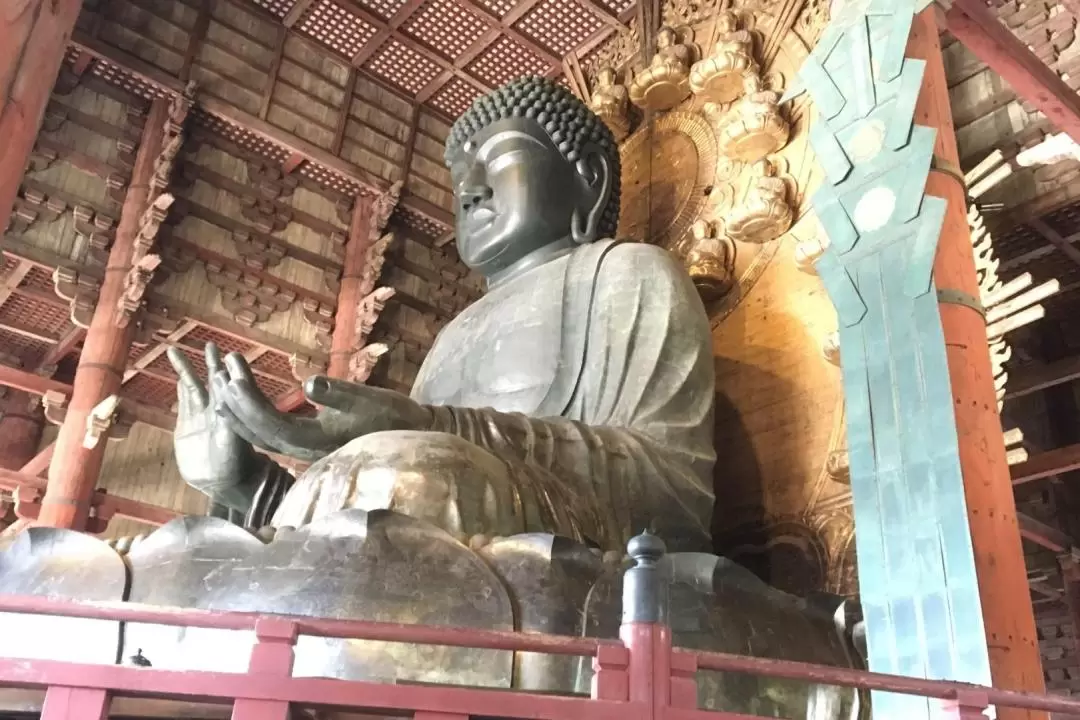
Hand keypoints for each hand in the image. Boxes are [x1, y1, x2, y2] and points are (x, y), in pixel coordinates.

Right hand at [168, 344, 260, 508]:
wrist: (216, 483)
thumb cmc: (233, 465)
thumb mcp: (233, 443)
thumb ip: (228, 423)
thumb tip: (224, 406)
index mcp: (231, 411)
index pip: (230, 384)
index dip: (228, 368)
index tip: (227, 352)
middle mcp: (216, 410)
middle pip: (212, 379)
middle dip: (210, 362)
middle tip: (209, 344)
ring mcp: (200, 416)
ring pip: (192, 386)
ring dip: (186, 369)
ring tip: (175, 351)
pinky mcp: (186, 425)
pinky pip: (184, 402)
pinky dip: (181, 390)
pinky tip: (179, 378)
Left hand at [211, 353, 430, 462]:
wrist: (412, 435)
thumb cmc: (392, 416)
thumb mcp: (368, 399)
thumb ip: (338, 393)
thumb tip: (308, 383)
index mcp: (313, 441)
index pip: (269, 423)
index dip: (248, 399)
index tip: (232, 374)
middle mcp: (302, 450)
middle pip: (257, 429)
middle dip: (237, 401)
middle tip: (221, 369)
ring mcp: (304, 448)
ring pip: (261, 432)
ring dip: (240, 408)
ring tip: (222, 381)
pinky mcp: (308, 441)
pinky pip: (271, 430)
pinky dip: (254, 413)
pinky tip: (244, 399)